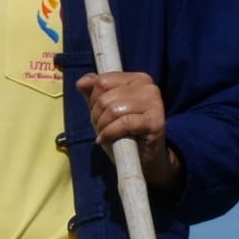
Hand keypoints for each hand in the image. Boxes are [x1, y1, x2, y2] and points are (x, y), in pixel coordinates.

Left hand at [75, 70, 178, 186]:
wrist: (142, 158)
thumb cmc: (122, 132)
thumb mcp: (103, 110)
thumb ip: (93, 93)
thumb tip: (82, 81)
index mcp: (137, 79)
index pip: (102, 81)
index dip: (94, 99)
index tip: (99, 112)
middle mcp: (149, 87)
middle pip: (105, 97)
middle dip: (97, 115)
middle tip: (102, 127)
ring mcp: (155, 103)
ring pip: (113, 109)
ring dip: (102, 126)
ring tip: (106, 134)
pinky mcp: (155, 122)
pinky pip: (124, 123)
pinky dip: (109, 133)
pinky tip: (106, 139)